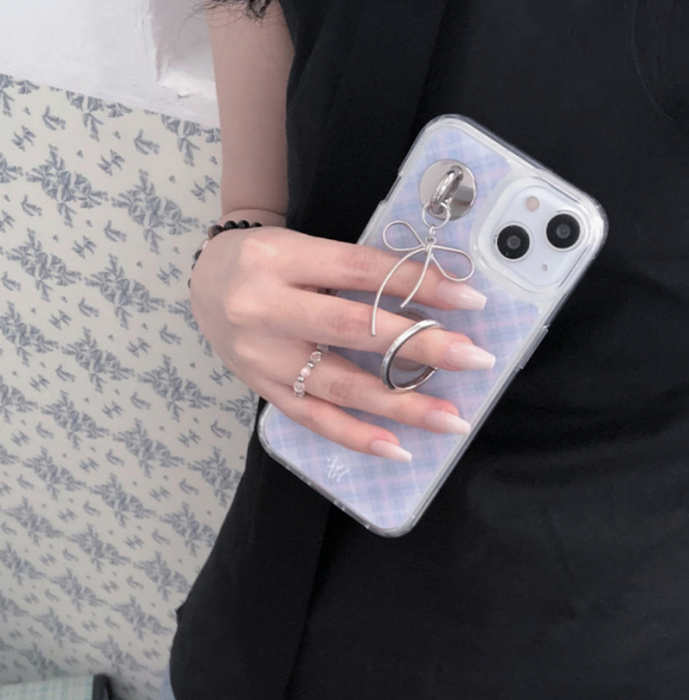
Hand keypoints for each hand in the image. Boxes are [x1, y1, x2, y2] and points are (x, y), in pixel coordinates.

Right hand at [189, 226, 493, 460]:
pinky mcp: (262, 389)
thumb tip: (433, 297)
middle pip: (354, 329)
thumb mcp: (305, 249)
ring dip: (400, 404)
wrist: (205, 283)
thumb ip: (356, 271)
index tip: (470, 299)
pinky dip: (356, 436)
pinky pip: (313, 418)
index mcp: (282, 257)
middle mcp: (266, 307)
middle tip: (473, 358)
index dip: (418, 284)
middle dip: (420, 346)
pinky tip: (397, 449)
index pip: (361, 270)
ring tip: (449, 418)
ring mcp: (262, 356)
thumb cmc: (267, 262)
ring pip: (338, 384)